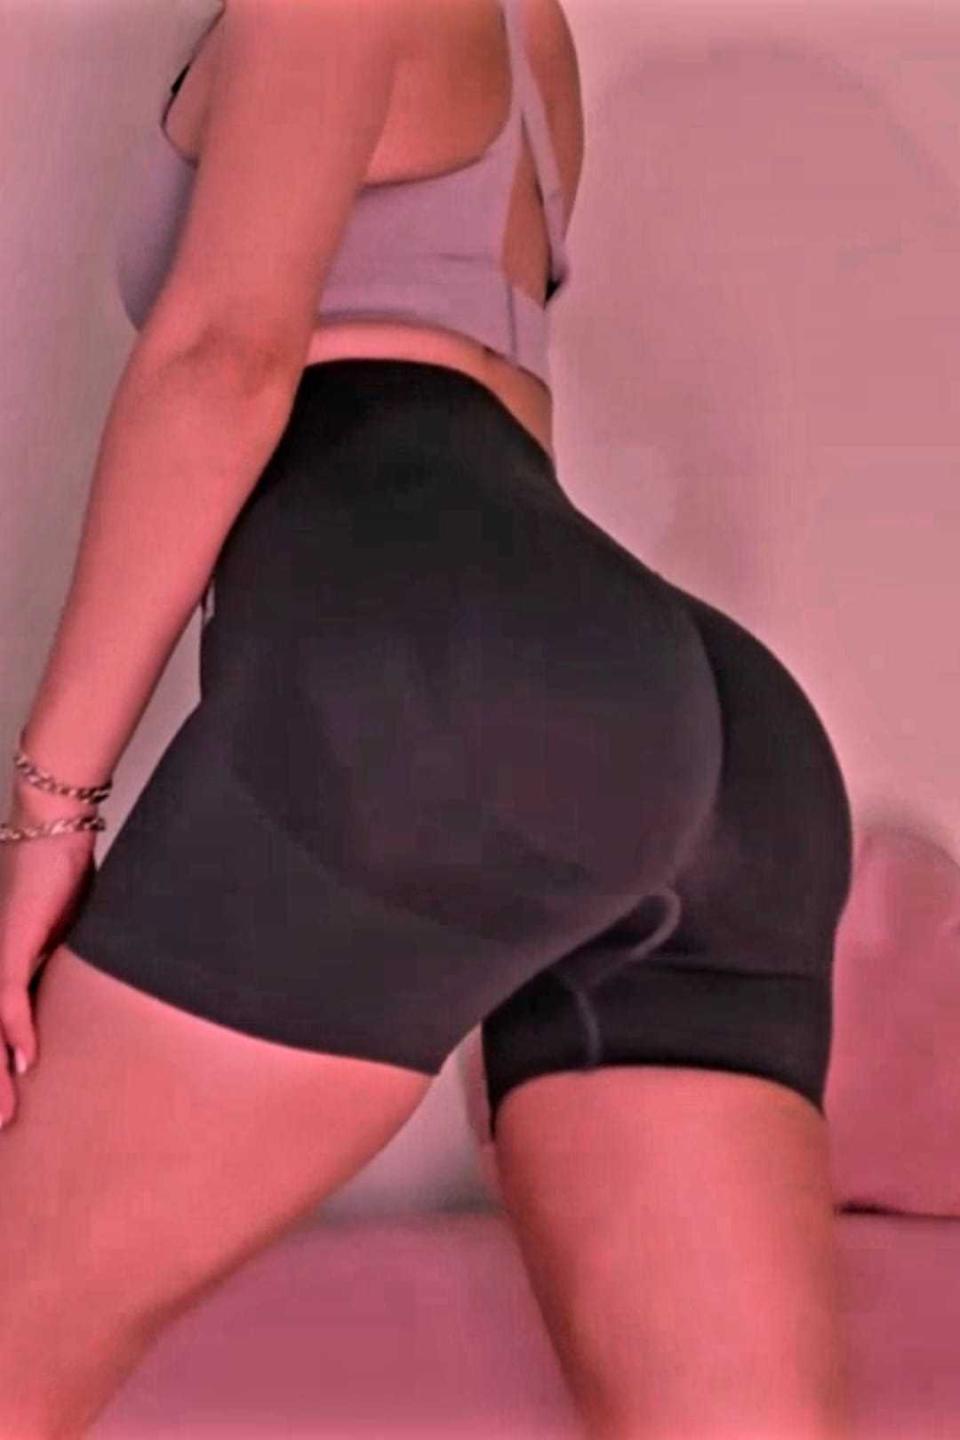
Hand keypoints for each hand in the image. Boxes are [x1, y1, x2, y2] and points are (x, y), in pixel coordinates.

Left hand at [0, 787, 97, 1123]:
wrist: (54, 826)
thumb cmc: (67, 869)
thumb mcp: (78, 932)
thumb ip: (78, 965)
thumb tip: (106, 994)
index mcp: (11, 969)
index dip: (3, 1068)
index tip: (15, 1104)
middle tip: (6, 1127)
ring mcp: (0, 957)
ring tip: (6, 1114)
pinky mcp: (10, 944)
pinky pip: (8, 998)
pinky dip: (16, 1031)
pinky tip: (25, 1060)